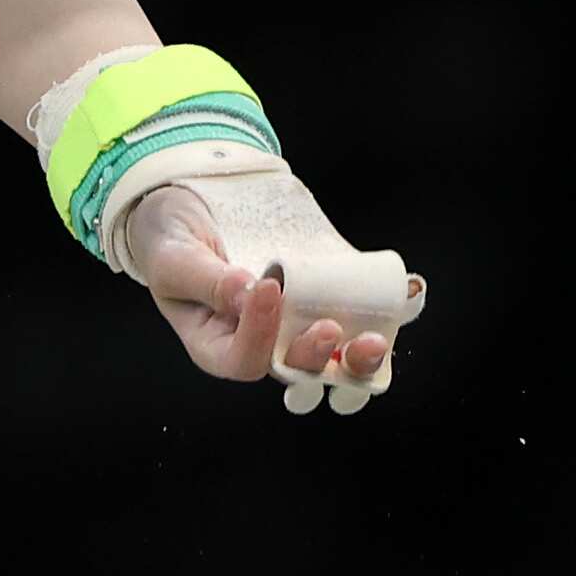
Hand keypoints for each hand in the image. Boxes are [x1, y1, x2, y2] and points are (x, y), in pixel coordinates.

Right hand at [128, 184, 395, 400]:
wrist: (189, 204)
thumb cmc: (168, 237)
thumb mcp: (172, 255)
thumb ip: (206, 278)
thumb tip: (249, 291)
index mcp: (217, 345)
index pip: (245, 361)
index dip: (261, 335)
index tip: (267, 286)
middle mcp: (262, 343)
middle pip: (297, 371)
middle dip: (320, 358)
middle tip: (330, 329)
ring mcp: (297, 322)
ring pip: (336, 359)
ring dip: (359, 359)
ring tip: (373, 340)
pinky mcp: (324, 293)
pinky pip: (361, 310)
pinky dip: (389, 307)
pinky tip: (406, 293)